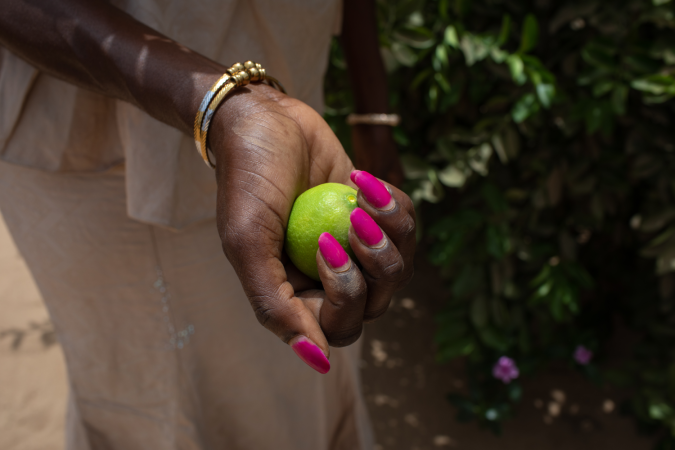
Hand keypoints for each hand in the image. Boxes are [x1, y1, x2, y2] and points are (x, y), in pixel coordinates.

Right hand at [209, 84, 415, 372]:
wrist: (264, 118)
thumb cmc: (248, 178)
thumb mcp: (247, 241)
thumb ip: (273, 304)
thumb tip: (319, 360)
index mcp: (295, 294)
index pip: (339, 328)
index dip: (345, 295)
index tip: (325, 243)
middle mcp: (326, 277)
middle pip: (377, 302)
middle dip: (377, 263)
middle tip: (355, 216)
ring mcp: (354, 247)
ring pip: (399, 268)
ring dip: (393, 232)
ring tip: (366, 196)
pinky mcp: (374, 216)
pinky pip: (407, 229)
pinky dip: (396, 206)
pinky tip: (365, 179)